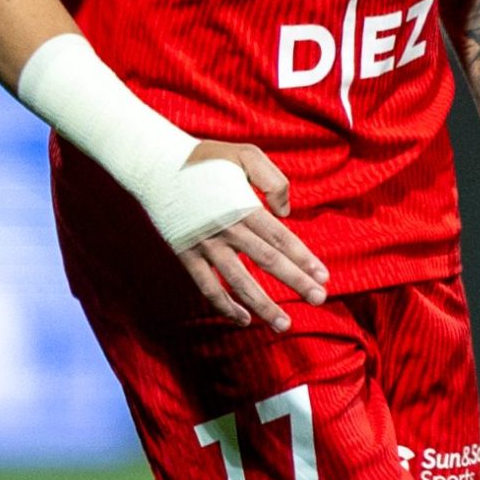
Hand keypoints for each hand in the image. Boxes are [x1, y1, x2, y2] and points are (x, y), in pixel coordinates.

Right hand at [174, 143, 328, 333]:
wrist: (156, 166)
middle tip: (319, 299)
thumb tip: (285, 213)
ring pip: (239, 281)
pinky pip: (208, 287)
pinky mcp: (186, 254)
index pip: (281, 237)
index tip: (323, 276)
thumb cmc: (205, 159)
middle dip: (296, 281)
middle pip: (267, 260)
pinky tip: (244, 319)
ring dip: (263, 305)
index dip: (303, 258)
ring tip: (284, 324)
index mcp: (243, 205)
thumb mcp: (245, 155)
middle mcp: (227, 228)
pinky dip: (225, 306)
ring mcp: (206, 244)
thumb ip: (273, 180)